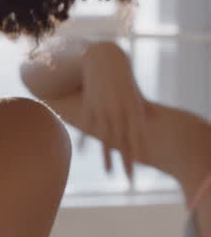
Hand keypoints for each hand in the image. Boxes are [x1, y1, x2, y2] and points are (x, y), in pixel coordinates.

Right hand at [79, 41, 148, 178]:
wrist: (103, 58)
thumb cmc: (122, 74)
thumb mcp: (134, 91)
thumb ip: (143, 106)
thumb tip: (153, 117)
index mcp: (133, 108)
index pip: (139, 134)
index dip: (140, 150)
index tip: (142, 165)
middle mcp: (120, 111)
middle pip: (125, 140)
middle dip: (127, 160)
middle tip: (130, 178)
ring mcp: (104, 109)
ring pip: (106, 138)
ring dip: (107, 157)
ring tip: (109, 173)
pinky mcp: (91, 106)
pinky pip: (88, 126)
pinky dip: (85, 140)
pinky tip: (84, 154)